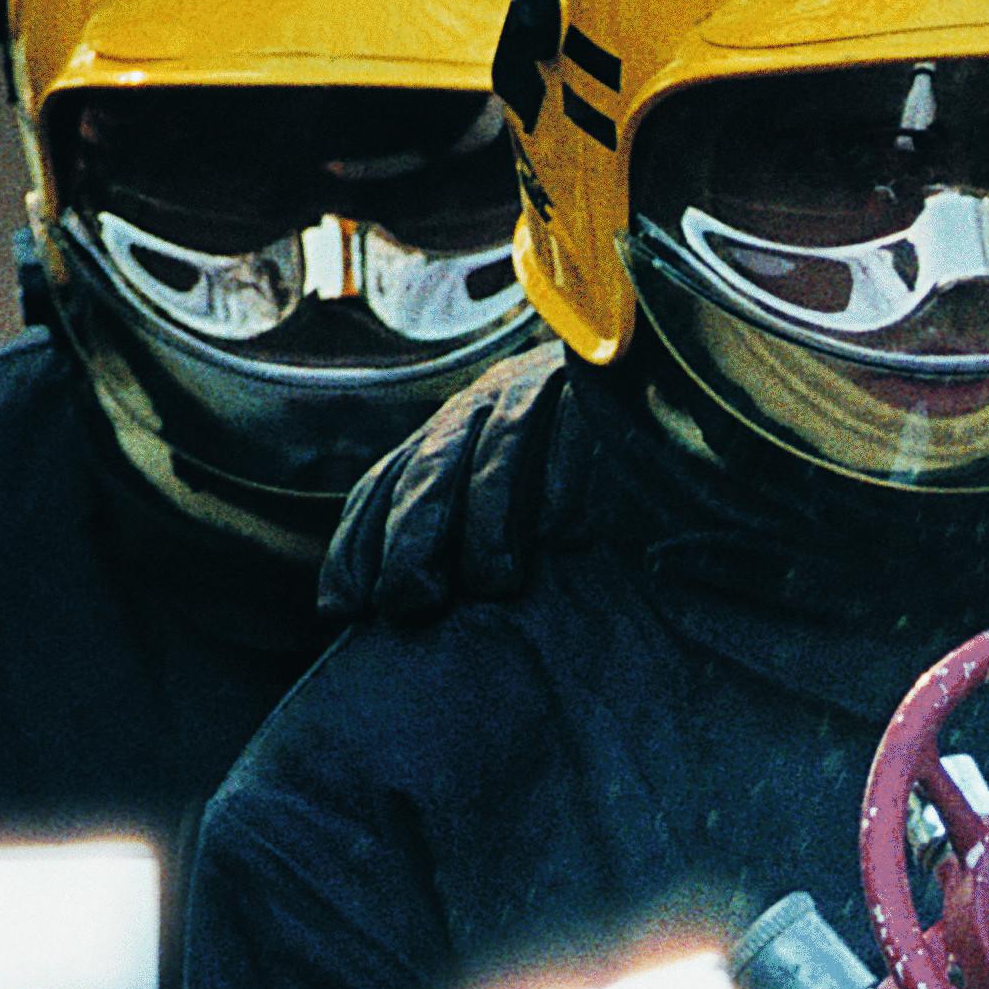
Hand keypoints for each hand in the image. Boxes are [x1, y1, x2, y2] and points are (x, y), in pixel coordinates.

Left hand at [318, 344, 583, 628]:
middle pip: (429, 470)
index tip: (345, 606)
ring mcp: (530, 389)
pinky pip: (569, 426)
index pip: (383, 485)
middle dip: (412, 538)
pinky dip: (563, 480)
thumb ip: (459, 534)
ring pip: (495, 449)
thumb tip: (398, 613)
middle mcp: (475, 407)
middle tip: (412, 601)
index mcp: (445, 436)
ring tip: (495, 582)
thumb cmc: (576, 472)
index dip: (359, 545)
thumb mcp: (509, 497)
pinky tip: (565, 536)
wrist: (643, 376)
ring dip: (490, 519)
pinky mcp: (587, 382)